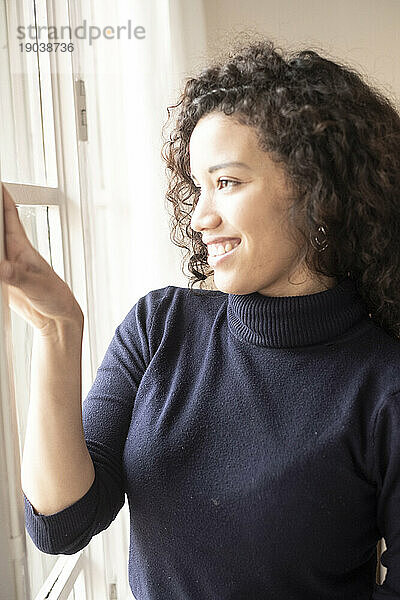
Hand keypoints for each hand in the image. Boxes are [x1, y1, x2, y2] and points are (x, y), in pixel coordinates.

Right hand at [0, 184, 83, 332]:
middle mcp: (11, 253)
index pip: (8, 214)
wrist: (57, 318)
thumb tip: (3, 267)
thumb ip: (18, 276)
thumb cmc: (56, 296)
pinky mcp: (1, 281)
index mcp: (21, 246)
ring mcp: (4, 266)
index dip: (0, 196)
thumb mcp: (37, 285)